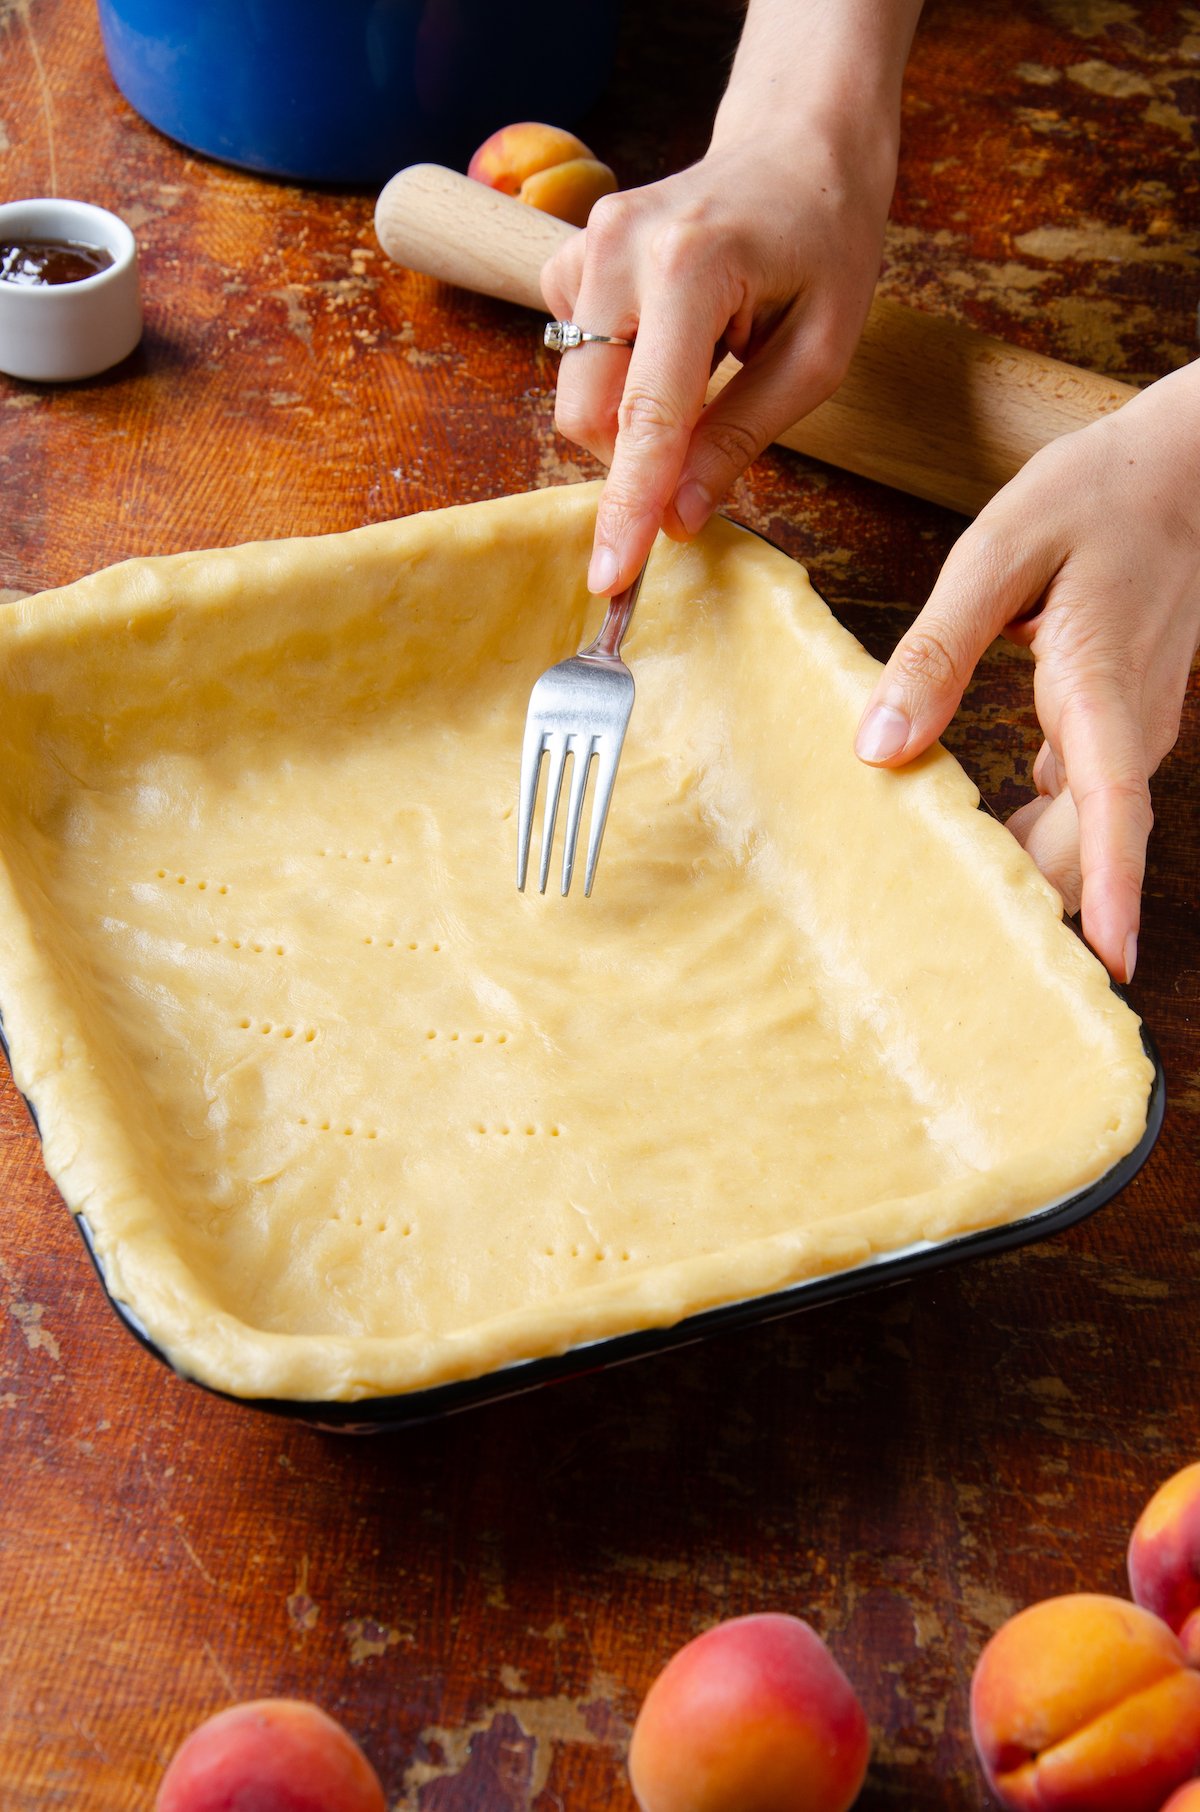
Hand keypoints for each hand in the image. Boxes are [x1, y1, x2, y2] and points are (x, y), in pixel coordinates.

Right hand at [540, 130, 897, 596]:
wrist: (797, 147)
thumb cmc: (824, 243)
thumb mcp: (819, 353)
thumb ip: (743, 435)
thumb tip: (679, 517)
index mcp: (690, 267)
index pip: (647, 417)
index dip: (628, 507)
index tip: (610, 576)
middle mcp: (619, 249)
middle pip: (588, 413)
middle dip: (633, 458)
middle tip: (700, 449)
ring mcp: (585, 244)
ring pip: (575, 390)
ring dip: (630, 413)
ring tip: (702, 368)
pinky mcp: (569, 255)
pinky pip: (571, 354)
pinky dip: (615, 373)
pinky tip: (668, 338)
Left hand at [854, 361, 1199, 981]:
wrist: (1184, 467)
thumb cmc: (1096, 495)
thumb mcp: (999, 551)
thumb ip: (935, 650)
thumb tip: (878, 748)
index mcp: (1100, 689)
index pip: (1113, 810)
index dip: (1109, 888)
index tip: (1109, 962)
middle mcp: (1126, 729)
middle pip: (1085, 849)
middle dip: (1038, 912)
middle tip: (947, 972)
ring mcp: (1125, 733)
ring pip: (1080, 836)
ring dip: (1029, 880)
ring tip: (942, 929)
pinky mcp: (1110, 728)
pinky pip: (1075, 807)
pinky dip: (1030, 838)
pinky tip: (969, 849)